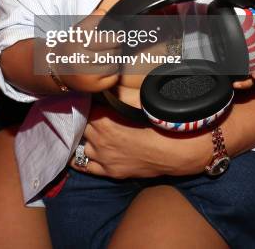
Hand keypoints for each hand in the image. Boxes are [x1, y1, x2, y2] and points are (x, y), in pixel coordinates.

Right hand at [52, 8, 121, 92]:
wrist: (56, 69)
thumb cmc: (71, 46)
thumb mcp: (77, 30)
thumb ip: (91, 20)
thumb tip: (104, 12)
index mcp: (77, 41)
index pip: (106, 35)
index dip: (115, 34)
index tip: (117, 33)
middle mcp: (81, 57)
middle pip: (112, 48)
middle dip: (115, 45)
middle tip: (113, 44)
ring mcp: (87, 74)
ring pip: (114, 62)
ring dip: (114, 58)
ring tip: (106, 55)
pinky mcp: (94, 87)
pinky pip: (114, 76)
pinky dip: (113, 71)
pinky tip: (104, 67)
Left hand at [69, 105, 209, 178]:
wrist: (171, 150)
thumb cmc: (156, 123)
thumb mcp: (137, 99)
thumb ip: (118, 91)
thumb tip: (106, 82)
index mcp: (103, 120)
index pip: (86, 109)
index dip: (90, 105)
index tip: (93, 102)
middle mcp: (99, 140)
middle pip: (84, 126)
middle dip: (89, 121)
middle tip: (99, 118)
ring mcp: (103, 157)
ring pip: (85, 145)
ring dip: (90, 139)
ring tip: (99, 135)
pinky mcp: (110, 172)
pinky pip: (88, 166)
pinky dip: (87, 159)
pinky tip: (89, 154)